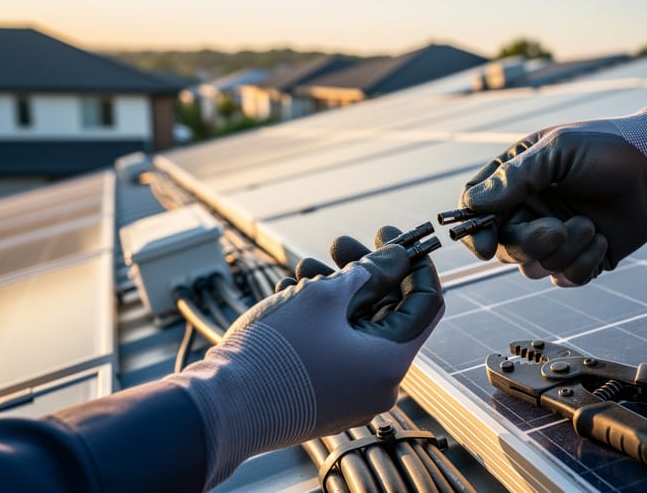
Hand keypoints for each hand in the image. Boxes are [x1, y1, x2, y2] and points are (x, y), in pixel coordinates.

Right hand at [168, 226, 443, 487]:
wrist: (220, 409)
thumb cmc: (275, 352)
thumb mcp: (324, 296)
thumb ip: (370, 272)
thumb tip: (398, 257)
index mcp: (391, 362)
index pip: (426, 303)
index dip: (413, 263)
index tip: (391, 236)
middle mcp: (379, 386)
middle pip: (387, 315)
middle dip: (363, 274)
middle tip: (338, 244)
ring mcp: (352, 397)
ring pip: (356, 331)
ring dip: (334, 295)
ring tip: (302, 270)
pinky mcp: (325, 401)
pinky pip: (336, 352)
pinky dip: (321, 323)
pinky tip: (291, 296)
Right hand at [458, 101, 646, 285]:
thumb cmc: (607, 149)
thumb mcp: (558, 151)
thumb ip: (515, 177)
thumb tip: (473, 203)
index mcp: (515, 181)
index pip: (476, 210)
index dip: (475, 231)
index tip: (485, 245)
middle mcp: (529, 211)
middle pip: (503, 246)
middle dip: (529, 243)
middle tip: (557, 229)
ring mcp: (553, 236)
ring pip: (534, 267)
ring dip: (563, 251)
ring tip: (592, 226)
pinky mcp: (580, 257)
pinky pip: (565, 278)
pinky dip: (583, 263)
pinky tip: (602, 238)